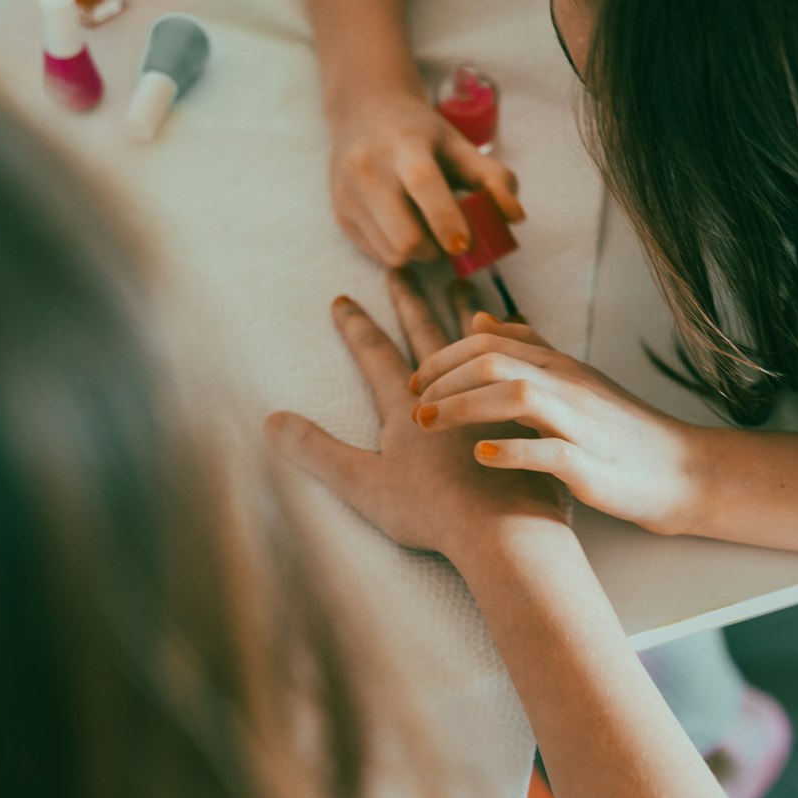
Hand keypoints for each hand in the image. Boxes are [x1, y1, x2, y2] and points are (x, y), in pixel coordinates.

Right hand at [265, 273, 567, 561]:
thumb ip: (315, 450)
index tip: (344, 298)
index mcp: (409, 406)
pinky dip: (517, 338)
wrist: (505, 527)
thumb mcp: (361, 483)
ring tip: (463, 285)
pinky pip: (524, 359)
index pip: (376, 355)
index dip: (357, 327)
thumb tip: (269, 421)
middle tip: (402, 271)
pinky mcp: (529, 411)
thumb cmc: (433, 512)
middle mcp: (452, 391)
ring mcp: (494, 398)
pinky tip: (523, 327)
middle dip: (409, 302)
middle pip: (427, 336)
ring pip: (479, 341)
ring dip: (466, 311)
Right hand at [328, 90, 522, 266]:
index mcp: (403, 145)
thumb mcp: (459, 146)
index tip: (464, 244)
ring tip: (429, 233)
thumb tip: (515, 217)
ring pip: (392, 254)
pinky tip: (407, 230)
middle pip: (404, 236)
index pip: (423, 185)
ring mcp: (348, 194)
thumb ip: (494, 178)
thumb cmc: (420, 133)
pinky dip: (400, 253)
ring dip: (419, 256)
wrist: (364, 112)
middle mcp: (368, 169)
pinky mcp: (340, 215)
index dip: (445, 220)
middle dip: (437, 249)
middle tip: (451, 239)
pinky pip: (377, 255)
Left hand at [409, 314, 705, 535]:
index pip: (488, 343)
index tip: (414, 383)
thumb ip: (524, 348)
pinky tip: (481, 456)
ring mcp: (581, 424)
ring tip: (429, 425)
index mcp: (558, 367)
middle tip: (413, 406)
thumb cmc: (619, 429)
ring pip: (517, 396)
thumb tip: (476, 319)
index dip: (443, 358)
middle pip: (494, 363)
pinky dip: (512, 451)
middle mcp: (567, 387)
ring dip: (464, 407)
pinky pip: (550, 451)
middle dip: (443, 380)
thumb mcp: (572, 379)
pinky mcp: (592, 465)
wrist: (680, 470)